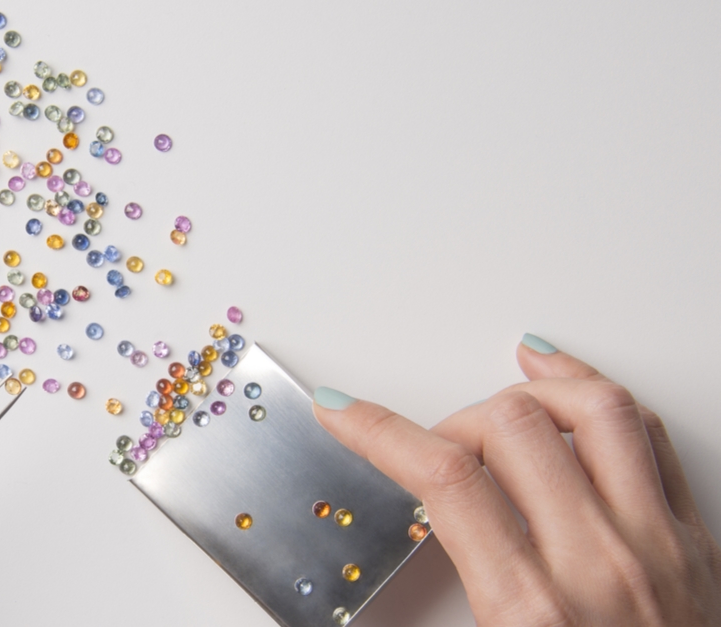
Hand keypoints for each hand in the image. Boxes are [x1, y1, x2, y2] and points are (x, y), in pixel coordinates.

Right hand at [312, 334, 720, 625]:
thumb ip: (441, 608)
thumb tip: (373, 581)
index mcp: (534, 609)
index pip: (445, 478)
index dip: (379, 430)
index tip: (347, 410)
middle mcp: (599, 562)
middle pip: (511, 428)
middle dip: (451, 421)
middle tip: (431, 448)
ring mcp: (656, 544)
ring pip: (594, 411)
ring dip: (535, 390)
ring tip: (503, 386)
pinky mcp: (696, 540)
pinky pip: (650, 436)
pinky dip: (603, 393)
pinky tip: (570, 387)